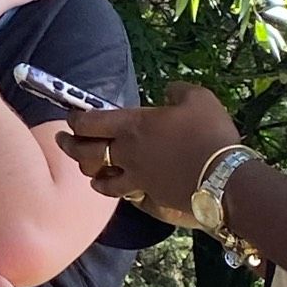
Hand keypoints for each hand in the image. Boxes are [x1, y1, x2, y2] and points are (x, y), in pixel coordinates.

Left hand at [56, 83, 241, 214]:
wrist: (226, 178)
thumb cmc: (210, 133)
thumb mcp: (198, 98)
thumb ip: (178, 91)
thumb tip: (170, 90)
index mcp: (132, 126)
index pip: (89, 122)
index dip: (75, 118)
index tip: (70, 116)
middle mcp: (126, 153)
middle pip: (83, 152)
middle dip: (68, 145)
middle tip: (61, 140)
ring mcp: (135, 178)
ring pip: (97, 179)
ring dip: (89, 172)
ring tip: (87, 167)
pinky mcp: (148, 196)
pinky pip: (123, 194)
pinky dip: (115, 190)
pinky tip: (117, 187)